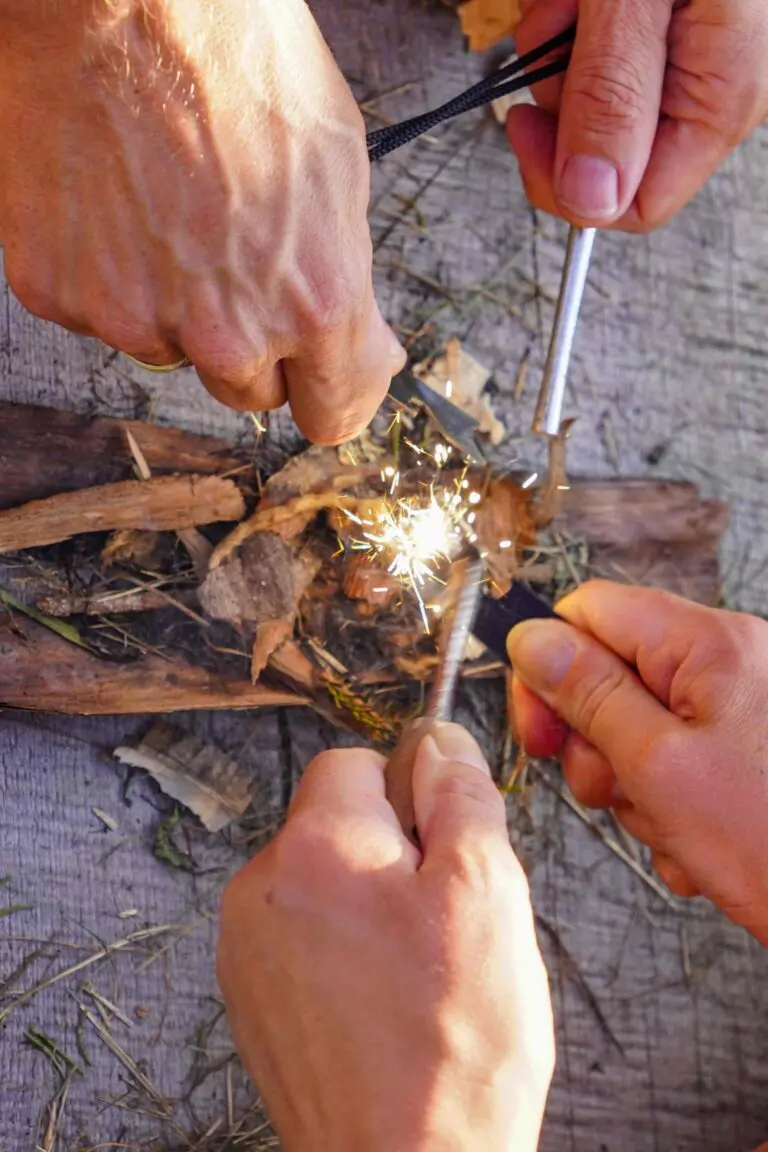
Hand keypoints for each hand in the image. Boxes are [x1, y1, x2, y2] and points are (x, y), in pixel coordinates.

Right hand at [0, 0, 403, 442]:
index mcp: (314, 304)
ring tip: (169, 209)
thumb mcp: (335, 168)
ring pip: (170, 353)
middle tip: (236, 260)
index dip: (332, 395)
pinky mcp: (63, 294)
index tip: (324, 382)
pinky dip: (109, 275)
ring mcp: (137, 319)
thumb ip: (343, 281)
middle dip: (252, 346)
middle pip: (248, 392)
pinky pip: (100, 314)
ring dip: (175, 307)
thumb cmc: (235, 55)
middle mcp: (227, 333)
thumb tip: (361, 345)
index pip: (334, 415)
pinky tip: (116, 204)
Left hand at [217, 723, 553, 1151]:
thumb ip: (461, 795)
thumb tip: (441, 740)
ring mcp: (248, 946)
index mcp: (316, 846)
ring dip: (371, 902)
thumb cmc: (452, 1048)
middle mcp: (261, 886)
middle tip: (444, 920)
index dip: (412, 793)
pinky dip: (343, 949)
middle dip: (394, 850)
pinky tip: (384, 1002)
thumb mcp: (488, 893)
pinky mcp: (252, 995)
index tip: (445, 845)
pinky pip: (304, 933)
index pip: (357, 762)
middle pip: (336, 820)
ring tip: (417, 972)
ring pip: (325, 878)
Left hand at [507, 0, 767, 229]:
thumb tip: (589, 199)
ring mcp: (692, 61)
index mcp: (719, 100)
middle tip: (564, 18)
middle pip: (600, 148)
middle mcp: (713, 91)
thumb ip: (612, 98)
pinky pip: (601, 54)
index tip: (523, 125)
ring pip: (590, 96)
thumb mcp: (636, 0)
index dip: (564, 181)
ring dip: (559, 41)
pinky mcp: (670, 32)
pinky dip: (576, 18)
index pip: (633, 206)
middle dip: (560, 86)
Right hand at [507, 581, 767, 942]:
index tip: (541, 731)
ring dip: (634, 788)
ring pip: (636, 730)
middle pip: (610, 673)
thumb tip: (530, 638)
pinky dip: (671, 809)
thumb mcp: (660, 766)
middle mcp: (726, 663)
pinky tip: (698, 849)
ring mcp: (738, 711)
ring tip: (674, 830)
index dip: (549, 665)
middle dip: (596, 742)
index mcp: (707, 643)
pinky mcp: (745, 754)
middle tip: (613, 790)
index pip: (589, 610)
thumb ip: (588, 694)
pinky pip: (675, 765)